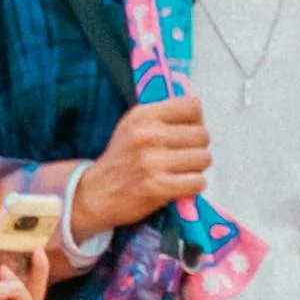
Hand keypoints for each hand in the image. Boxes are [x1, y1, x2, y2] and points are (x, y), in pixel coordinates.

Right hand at [73, 96, 212, 231]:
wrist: (96, 193)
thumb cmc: (121, 160)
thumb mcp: (133, 126)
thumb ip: (162, 116)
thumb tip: (198, 114)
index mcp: (143, 115)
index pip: (193, 106)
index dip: (196, 121)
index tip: (188, 132)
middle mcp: (148, 135)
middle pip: (202, 135)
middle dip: (198, 148)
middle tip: (184, 156)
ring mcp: (153, 161)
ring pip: (203, 158)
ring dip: (197, 168)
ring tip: (180, 172)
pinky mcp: (158, 186)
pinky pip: (198, 182)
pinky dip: (193, 186)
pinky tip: (180, 186)